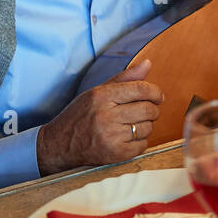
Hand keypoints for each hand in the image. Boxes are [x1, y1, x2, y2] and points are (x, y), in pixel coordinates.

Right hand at [37, 59, 163, 174]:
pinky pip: (143, 145)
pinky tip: (126, 138)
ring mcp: (111, 136)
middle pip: (148, 109)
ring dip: (145, 126)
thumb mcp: (97, 92)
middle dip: (152, 109)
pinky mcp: (116, 154)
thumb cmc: (80, 115)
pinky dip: (140, 141)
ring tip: (130, 125)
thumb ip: (124, 78)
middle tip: (145, 111)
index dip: (155, 92)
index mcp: (101, 96)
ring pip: (148, 127)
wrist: (59, 144)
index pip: (141, 89)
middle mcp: (106, 115)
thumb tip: (148, 64)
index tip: (158, 96)